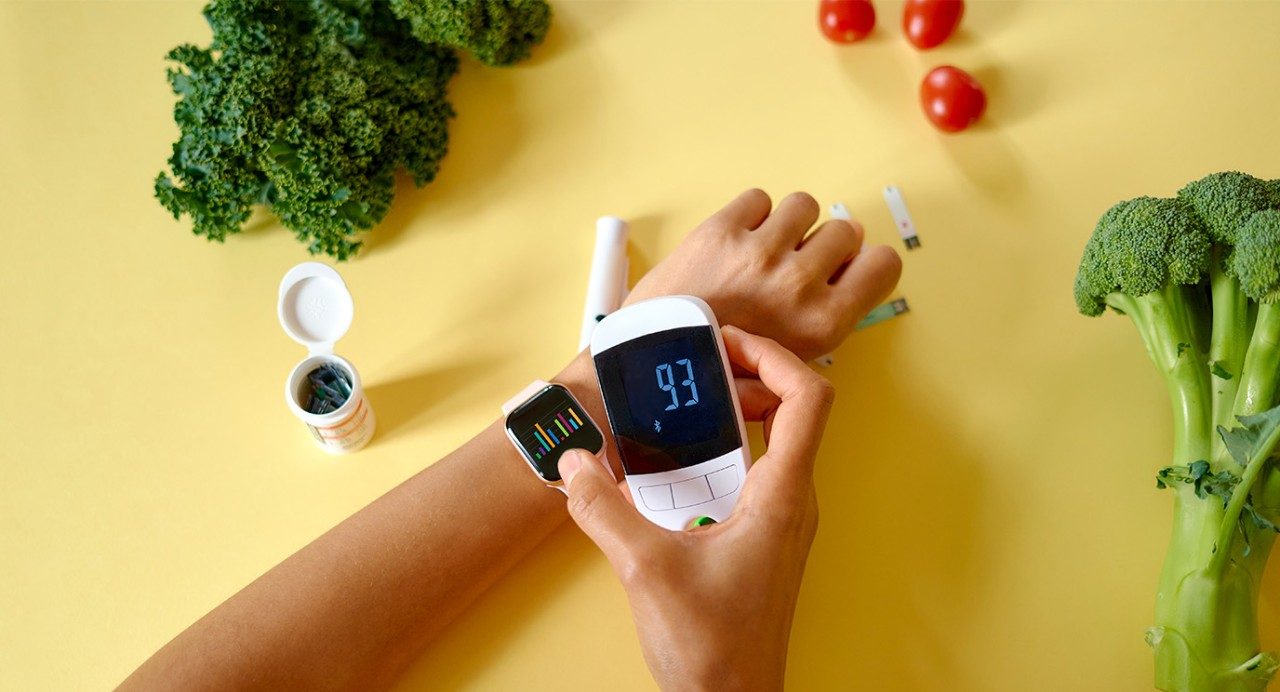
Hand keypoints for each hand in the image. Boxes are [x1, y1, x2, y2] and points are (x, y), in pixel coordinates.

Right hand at [557, 326, 832, 690]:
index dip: (772, 355)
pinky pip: (747, 474)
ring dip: (728, 414)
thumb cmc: (715, 650)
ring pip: (768, 442)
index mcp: (782, 497)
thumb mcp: (645, 569)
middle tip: (695, 365)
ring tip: (680, 404)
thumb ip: (603, 510)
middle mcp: (790, 502)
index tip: (727, 343)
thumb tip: (575, 462)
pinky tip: (671, 466)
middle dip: (744, 375)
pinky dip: (716, 453)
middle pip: (790, 410)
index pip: (808, 397)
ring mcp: (778, 520)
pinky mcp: (759, 538)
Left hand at [626, 189, 901, 360]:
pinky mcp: (720, 231)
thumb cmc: (712, 376)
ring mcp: (759, 253)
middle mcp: (798, 284)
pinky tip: (734, 242)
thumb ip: (815, 340)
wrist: (647, 364)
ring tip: (763, 249)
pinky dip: (749, 214)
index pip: (883, 264)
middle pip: (844, 230)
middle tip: (793, 264)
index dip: (862, 263)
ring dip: (788, 223)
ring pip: (804, 206)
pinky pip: (758, 198)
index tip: (841, 271)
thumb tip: (836, 296)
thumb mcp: (780, 378)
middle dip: (822, 244)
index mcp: (821, 324)